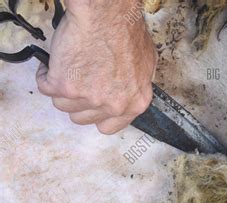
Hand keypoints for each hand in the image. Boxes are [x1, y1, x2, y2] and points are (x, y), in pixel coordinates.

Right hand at [36, 0, 156, 133]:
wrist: (106, 15)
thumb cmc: (126, 32)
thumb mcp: (146, 64)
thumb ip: (135, 85)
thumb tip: (127, 91)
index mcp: (134, 103)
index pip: (109, 127)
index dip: (97, 115)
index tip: (92, 105)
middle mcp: (113, 105)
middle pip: (82, 118)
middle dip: (78, 100)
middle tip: (79, 80)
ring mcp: (88, 98)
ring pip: (62, 104)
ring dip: (62, 87)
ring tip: (68, 67)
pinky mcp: (64, 87)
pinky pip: (45, 88)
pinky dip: (45, 75)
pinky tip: (55, 62)